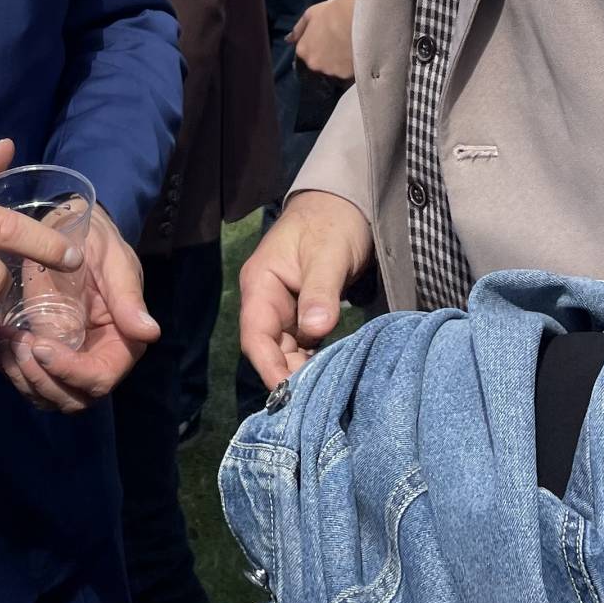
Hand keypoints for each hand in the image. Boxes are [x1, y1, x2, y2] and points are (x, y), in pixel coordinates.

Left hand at [0, 208, 157, 412]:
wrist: (70, 229)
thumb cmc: (98, 243)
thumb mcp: (114, 262)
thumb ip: (127, 298)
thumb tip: (149, 332)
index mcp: (120, 343)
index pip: (98, 379)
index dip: (70, 372)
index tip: (42, 346)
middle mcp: (93, 358)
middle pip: (69, 397)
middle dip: (39, 379)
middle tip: (18, 342)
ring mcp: (64, 358)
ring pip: (41, 393)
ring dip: (17, 373)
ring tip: (1, 333)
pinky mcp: (38, 351)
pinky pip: (18, 373)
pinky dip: (0, 360)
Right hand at [238, 191, 371, 388]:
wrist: (347, 203)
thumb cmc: (333, 222)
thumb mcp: (328, 254)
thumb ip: (320, 292)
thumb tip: (315, 331)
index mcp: (261, 283)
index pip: (256, 334)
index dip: (268, 365)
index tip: (285, 393)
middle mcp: (267, 299)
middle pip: (269, 347)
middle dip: (286, 374)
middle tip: (313, 399)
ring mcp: (285, 307)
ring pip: (286, 349)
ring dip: (301, 370)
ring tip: (322, 392)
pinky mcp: (304, 312)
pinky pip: (303, 343)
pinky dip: (312, 359)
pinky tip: (327, 374)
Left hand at [292, 0, 356, 82]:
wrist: (353, 18)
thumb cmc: (332, 13)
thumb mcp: (310, 15)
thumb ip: (298, 30)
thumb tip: (289, 40)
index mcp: (303, 50)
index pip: (307, 54)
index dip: (319, 45)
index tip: (328, 38)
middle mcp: (314, 64)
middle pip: (320, 64)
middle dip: (328, 57)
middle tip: (340, 42)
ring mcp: (330, 71)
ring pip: (335, 70)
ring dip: (340, 62)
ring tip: (351, 46)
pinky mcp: (346, 75)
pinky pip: (349, 73)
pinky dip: (352, 66)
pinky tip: (358, 53)